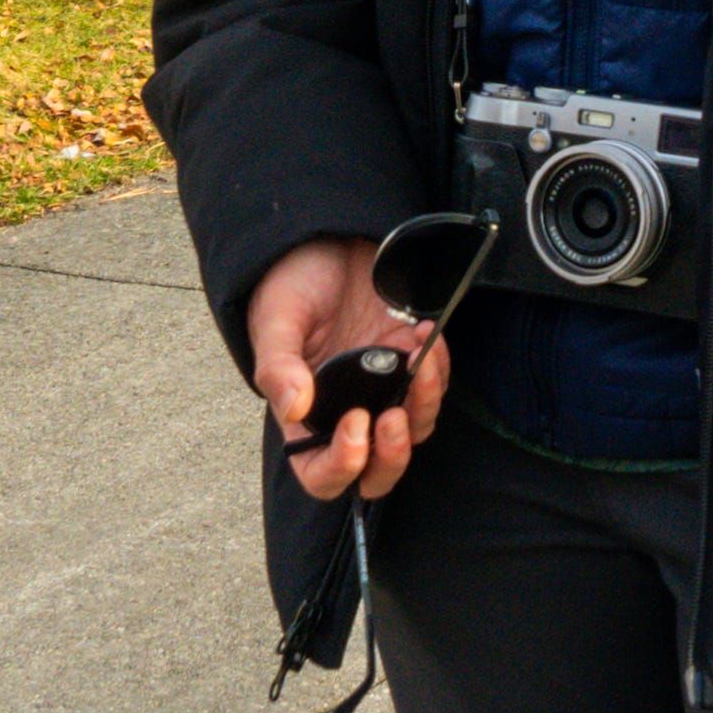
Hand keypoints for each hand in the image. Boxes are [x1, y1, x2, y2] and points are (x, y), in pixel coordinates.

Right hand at [247, 234, 449, 502]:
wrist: (326, 240)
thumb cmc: (292, 283)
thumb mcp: (275, 320)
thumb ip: (279, 368)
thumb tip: (294, 410)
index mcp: (306, 415)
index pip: (321, 472)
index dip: (341, 465)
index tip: (355, 422)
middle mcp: (347, 412)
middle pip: (377, 472)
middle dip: (392, 457)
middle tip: (395, 416)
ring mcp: (383, 390)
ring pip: (415, 431)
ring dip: (423, 405)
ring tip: (419, 357)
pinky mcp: (410, 363)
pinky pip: (434, 387)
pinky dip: (437, 368)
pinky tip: (425, 334)